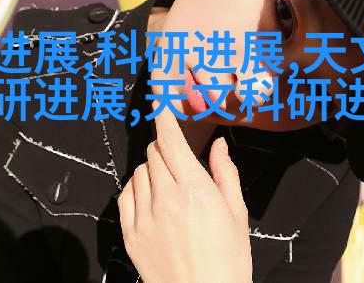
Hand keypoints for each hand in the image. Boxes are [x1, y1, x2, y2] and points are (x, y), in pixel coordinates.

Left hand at [117, 102, 251, 282]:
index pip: (171, 140)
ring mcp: (144, 216)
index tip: (161, 102)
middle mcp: (166, 197)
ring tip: (169, 189)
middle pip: (154, 152)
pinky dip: (137, 189)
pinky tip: (151, 199)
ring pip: (139, 172)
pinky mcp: (130, 233)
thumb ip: (226, 173)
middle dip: (165, 148)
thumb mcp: (237, 214)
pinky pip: (126, 195)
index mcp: (195, 189)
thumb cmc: (227, 260)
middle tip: (178, 160)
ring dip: (152, 170)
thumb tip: (218, 145)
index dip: (164, 116)